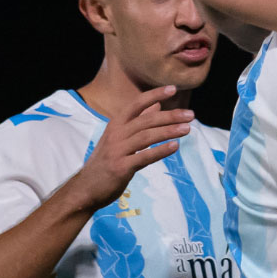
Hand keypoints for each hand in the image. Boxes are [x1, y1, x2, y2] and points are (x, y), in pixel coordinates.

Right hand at [73, 85, 194, 209]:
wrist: (86, 189)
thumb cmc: (106, 162)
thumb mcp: (119, 138)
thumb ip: (138, 122)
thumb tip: (157, 105)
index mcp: (115, 124)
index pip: (136, 104)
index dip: (154, 94)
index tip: (173, 88)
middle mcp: (115, 134)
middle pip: (146, 120)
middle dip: (170, 116)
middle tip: (190, 115)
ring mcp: (117, 151)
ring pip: (146, 136)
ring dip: (169, 131)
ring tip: (187, 128)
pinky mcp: (120, 167)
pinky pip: (144, 157)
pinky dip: (160, 151)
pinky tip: (175, 146)